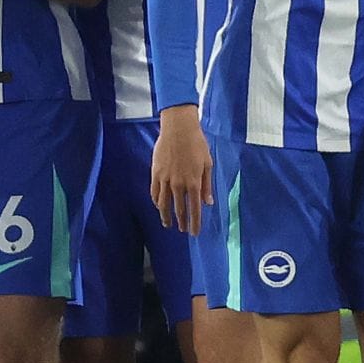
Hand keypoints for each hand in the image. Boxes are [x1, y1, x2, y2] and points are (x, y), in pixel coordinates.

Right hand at [150, 105, 212, 234]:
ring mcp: (165, 179)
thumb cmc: (197, 144)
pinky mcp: (155, 173)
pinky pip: (155, 192)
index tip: (194, 233)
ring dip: (166, 216)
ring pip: (164, 204)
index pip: (195, 209)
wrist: (178, 129)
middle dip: (182, 222)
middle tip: (183, 230)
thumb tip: (208, 202)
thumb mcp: (207, 164)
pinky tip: (159, 206)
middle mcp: (179, 184)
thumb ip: (207, 185)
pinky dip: (157, 202)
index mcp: (194, 183)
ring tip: (167, 224)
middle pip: (179, 209)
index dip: (195, 223)